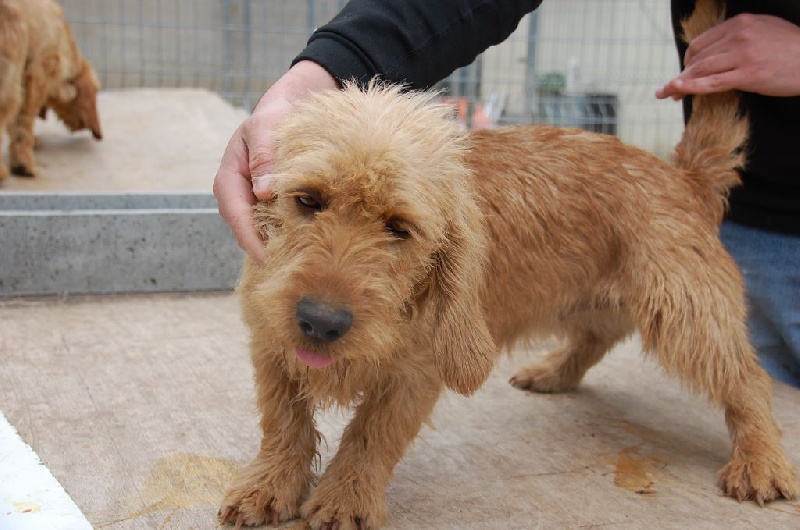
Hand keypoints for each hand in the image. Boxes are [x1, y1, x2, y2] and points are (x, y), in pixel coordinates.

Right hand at [213, 61, 337, 261]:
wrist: (286, 110)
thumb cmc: (274, 117)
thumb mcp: (266, 129)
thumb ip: (264, 156)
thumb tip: (263, 192)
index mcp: (229, 179)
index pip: (236, 216)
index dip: (250, 240)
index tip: (267, 258)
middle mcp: (238, 195)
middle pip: (246, 231)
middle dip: (264, 250)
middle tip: (288, 270)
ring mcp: (253, 202)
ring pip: (261, 231)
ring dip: (277, 246)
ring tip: (299, 265)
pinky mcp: (269, 205)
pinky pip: (275, 225)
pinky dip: (288, 235)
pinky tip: (308, 246)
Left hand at [657, 14, 799, 99]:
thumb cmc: (790, 49)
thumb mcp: (763, 30)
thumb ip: (739, 36)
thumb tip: (715, 50)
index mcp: (740, 23)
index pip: (701, 43)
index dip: (687, 60)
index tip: (682, 73)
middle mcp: (739, 35)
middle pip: (698, 57)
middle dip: (681, 74)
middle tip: (670, 90)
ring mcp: (743, 55)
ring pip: (701, 69)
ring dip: (681, 83)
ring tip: (668, 95)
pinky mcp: (749, 74)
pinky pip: (712, 82)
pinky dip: (691, 86)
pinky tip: (676, 90)